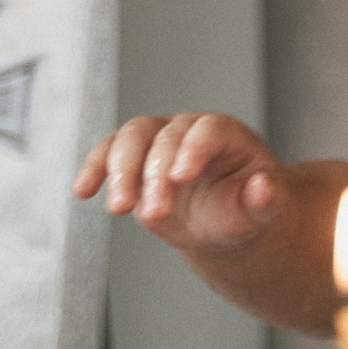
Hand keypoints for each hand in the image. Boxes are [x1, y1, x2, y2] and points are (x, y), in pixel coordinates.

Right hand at [72, 113, 281, 251]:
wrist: (221, 219)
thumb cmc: (244, 209)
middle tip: (154, 214)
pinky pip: (108, 153)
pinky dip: (94, 169)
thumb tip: (263, 189)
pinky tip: (83, 190)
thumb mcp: (261, 210)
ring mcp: (158, 140)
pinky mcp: (133, 157)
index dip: (193, 149)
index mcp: (226, 134)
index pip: (208, 130)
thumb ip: (264, 200)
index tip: (180, 178)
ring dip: (119, 171)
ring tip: (119, 208)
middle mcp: (188, 129)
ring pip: (132, 138)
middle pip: (165, 136)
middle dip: (154, 174)